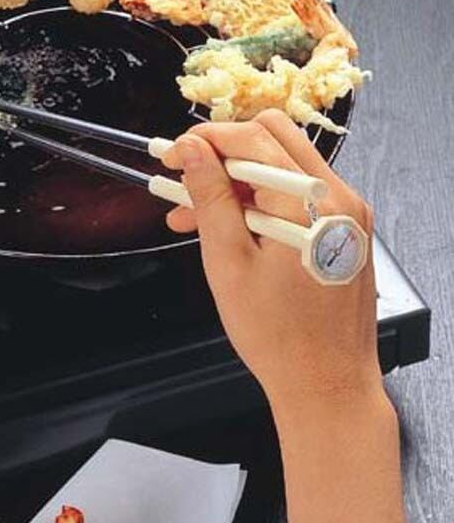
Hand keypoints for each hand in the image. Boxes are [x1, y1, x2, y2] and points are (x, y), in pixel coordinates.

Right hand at [162, 109, 380, 409]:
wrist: (326, 382)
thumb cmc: (279, 337)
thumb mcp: (229, 264)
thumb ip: (211, 200)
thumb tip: (193, 153)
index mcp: (311, 204)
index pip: (254, 139)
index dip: (207, 140)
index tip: (175, 156)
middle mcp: (339, 197)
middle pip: (274, 139)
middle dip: (223, 153)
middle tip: (186, 179)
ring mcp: (346, 211)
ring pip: (281, 168)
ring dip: (235, 181)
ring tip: (192, 214)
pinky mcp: (343, 228)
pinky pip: (295, 195)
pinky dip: (259, 201)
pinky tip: (226, 226)